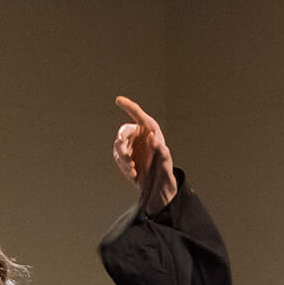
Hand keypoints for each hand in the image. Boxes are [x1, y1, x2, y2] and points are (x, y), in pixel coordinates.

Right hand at [114, 95, 177, 213]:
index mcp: (149, 129)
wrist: (156, 184)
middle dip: (122, 142)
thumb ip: (160, 148)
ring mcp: (129, 144)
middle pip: (123, 132)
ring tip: (133, 169)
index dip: (127, 105)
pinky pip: (117, 157)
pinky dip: (123, 165)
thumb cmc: (164, 169)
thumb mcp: (165, 160)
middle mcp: (138, 134)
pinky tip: (134, 174)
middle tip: (124, 151)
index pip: (137, 113)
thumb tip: (152, 136)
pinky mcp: (123, 155)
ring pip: (118, 145)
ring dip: (123, 157)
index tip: (118, 99)